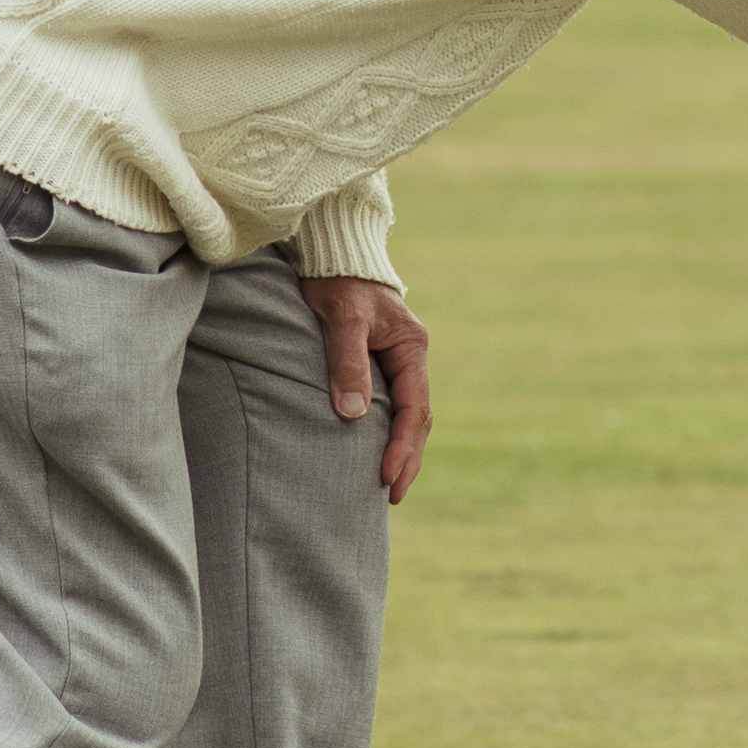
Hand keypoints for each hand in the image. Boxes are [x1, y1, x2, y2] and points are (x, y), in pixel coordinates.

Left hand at [305, 273, 434, 500]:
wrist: (331, 252)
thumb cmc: (336, 280)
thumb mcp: (342, 318)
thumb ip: (348, 363)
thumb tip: (353, 415)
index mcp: (411, 346)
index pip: (414, 408)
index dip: (402, 445)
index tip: (387, 477)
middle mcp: (410, 355)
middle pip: (417, 418)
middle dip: (407, 457)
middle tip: (393, 496)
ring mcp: (397, 359)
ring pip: (406, 413)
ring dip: (400, 448)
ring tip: (389, 485)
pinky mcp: (378, 361)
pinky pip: (390, 404)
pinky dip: (387, 431)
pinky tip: (374, 451)